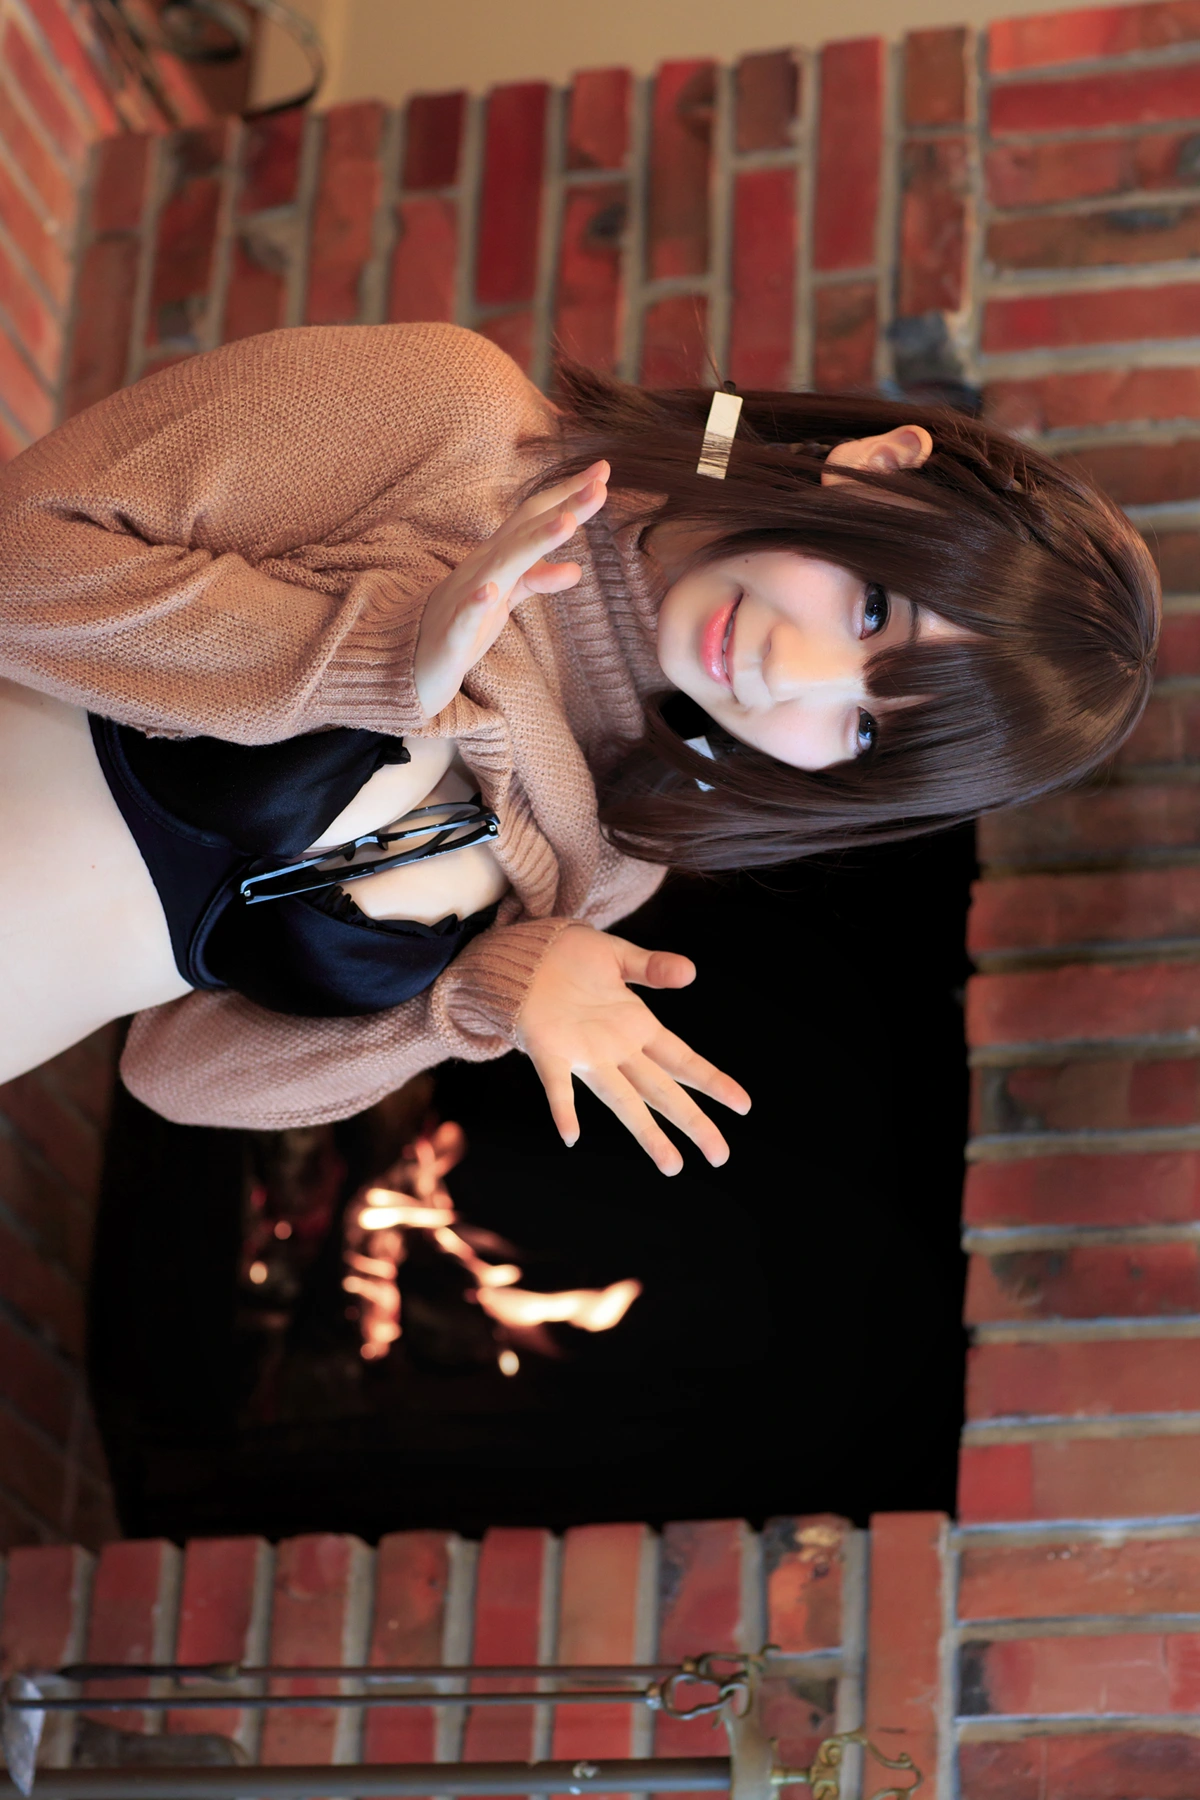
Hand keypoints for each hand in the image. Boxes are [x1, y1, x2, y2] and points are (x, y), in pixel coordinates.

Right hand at [414, 461, 609, 715]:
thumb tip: (576, 569)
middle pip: (526, 533)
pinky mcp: (451, 636)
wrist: (407, 665)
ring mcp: (465, 600)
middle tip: (601, 486)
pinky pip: (463, 617)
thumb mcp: (504, 600)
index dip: (567, 495)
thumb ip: (536, 580)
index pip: (534, 519)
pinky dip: (476, 603)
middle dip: (564, 508)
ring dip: (534, 544)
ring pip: (502, 567)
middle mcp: (483, 570)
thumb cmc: (461, 627)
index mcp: (497, 560)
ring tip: (567, 523)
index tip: (603, 471)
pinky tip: (492, 591)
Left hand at [516, 924, 750, 1175]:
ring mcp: (584, 1054)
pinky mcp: (547, 1050)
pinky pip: (557, 1084)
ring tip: (671, 1164)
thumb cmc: (570, 956)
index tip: (743, 1104)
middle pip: (661, 1090)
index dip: (711, 1081)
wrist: (521, 955)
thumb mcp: (618, 956)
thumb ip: (652, 967)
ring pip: (621, 1099)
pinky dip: (564, 1108)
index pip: (682, 1059)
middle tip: (720, 1155)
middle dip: (691, 1121)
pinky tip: (570, 1135)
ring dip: (645, 1131)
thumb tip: (690, 971)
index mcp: (636, 1026)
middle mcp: (616, 1048)